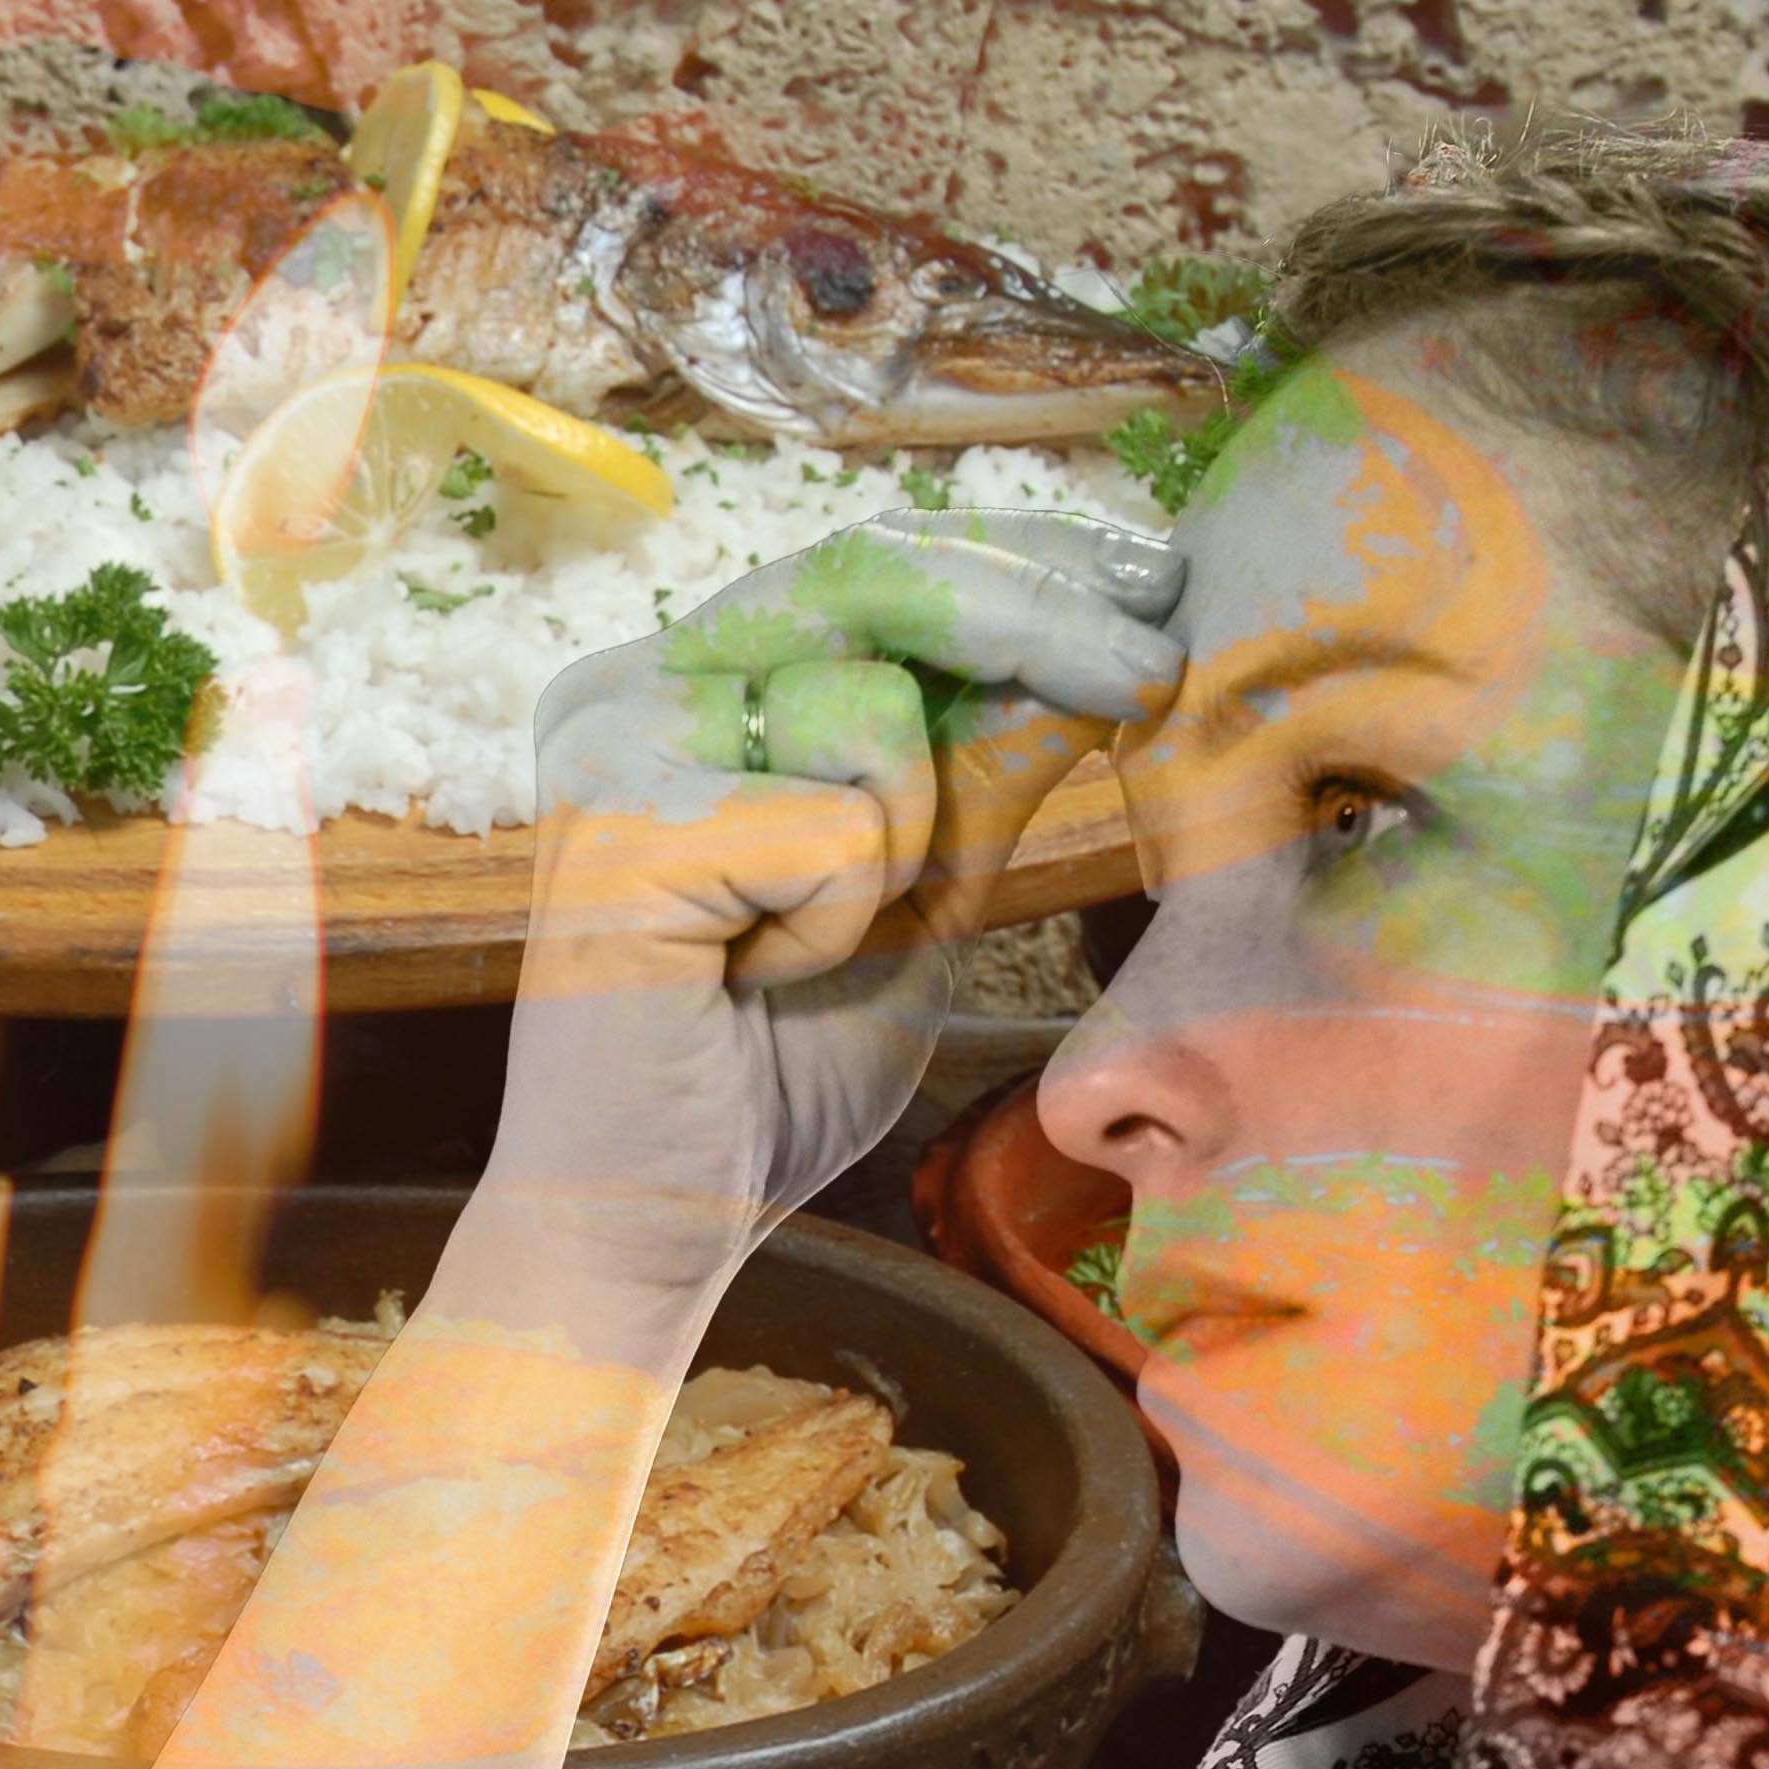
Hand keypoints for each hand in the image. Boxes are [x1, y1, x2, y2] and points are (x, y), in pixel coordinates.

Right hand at [490, 512, 1185, 1279]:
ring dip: (899, 841)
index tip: (1154, 574)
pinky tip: (746, 976)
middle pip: (873, 575)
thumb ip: (985, 759)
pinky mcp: (619, 830)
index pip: (873, 563)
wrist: (663, 1212)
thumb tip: (1117, 631)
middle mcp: (633, 687)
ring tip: (803, 939)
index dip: (1024, 556)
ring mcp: (613, 748)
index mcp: (692, 683)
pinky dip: (835, 920)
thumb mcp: (923, 882)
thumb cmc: (774, 1063)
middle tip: (1151, 669)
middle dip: (1040, 617)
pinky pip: (836, 827)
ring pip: (868, 703)